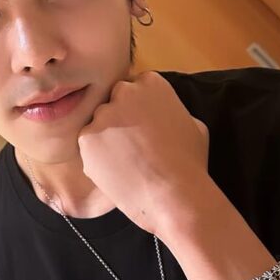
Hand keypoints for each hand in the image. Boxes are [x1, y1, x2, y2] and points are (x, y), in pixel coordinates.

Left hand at [76, 71, 211, 236]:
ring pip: (99, 124)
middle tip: (132, 144)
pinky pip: (89, 145)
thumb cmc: (189, 162)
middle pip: (114, 101)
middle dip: (120, 118)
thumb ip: (172, 111)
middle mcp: (123, 93)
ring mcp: (102, 115)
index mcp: (151, 83)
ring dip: (107, 138)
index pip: (135, 87)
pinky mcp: (86, 138)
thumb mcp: (194, 125)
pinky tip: (115, 171)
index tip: (144, 125)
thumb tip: (164, 114)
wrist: (172, 195)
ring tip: (125, 162)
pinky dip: (97, 157)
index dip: (138, 109)